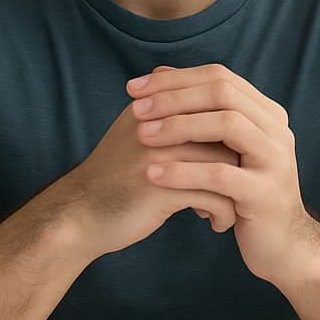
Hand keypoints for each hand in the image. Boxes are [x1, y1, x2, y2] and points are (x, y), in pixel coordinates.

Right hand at [58, 101, 240, 260]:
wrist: (78, 216)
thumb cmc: (115, 179)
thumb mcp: (139, 136)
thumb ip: (170, 116)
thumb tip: (206, 96)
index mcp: (156, 107)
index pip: (216, 110)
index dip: (233, 141)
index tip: (236, 162)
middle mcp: (161, 124)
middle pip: (227, 136)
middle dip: (240, 163)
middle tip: (241, 184)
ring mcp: (161, 154)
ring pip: (226, 166)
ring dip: (235, 190)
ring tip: (230, 206)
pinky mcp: (162, 186)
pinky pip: (215, 196)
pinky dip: (222, 213)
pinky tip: (215, 223)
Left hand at [125, 64, 317, 282]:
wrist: (282, 245)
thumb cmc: (245, 194)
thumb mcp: (225, 149)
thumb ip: (200, 114)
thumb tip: (159, 72)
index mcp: (267, 115)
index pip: (220, 77)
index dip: (175, 79)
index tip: (133, 88)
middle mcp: (276, 131)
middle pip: (224, 94)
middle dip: (174, 98)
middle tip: (135, 109)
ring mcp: (274, 161)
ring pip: (227, 125)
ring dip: (179, 126)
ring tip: (142, 136)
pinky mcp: (264, 194)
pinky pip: (220, 175)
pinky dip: (184, 171)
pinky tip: (153, 173)